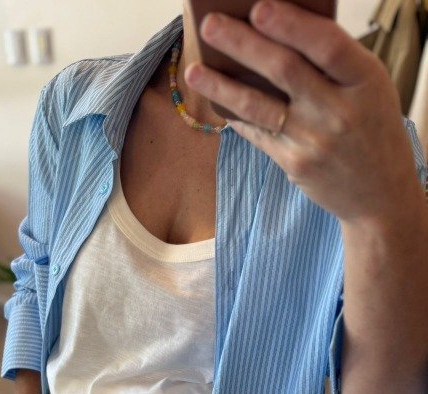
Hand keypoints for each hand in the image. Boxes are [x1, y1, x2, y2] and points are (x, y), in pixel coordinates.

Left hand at [184, 0, 420, 224]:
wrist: (379, 193)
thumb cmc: (371, 128)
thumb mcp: (368, 89)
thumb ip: (334, 63)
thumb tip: (278, 30)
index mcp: (365, 81)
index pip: (326, 45)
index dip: (291, 25)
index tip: (258, 7)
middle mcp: (340, 111)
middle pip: (284, 70)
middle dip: (243, 44)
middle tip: (210, 26)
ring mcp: (315, 141)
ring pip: (260, 106)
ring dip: (222, 86)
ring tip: (194, 71)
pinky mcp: (295, 164)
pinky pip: (257, 133)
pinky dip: (235, 115)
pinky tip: (216, 101)